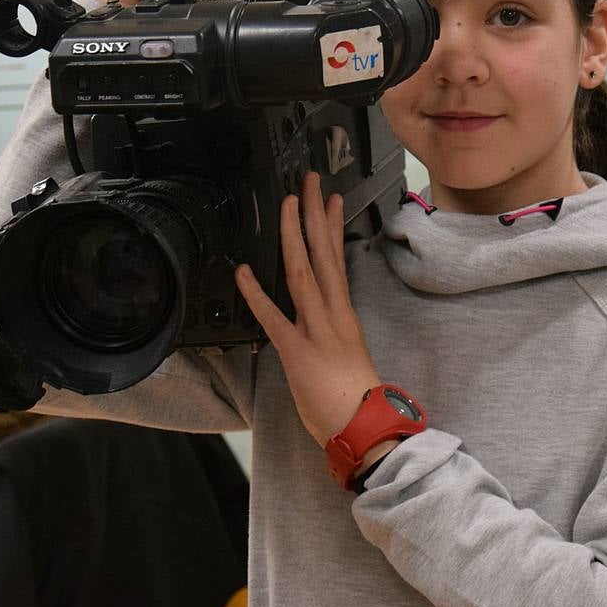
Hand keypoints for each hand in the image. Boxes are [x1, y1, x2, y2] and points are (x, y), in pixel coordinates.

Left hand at [234, 172, 381, 447]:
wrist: (364, 426)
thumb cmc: (355, 398)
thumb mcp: (347, 354)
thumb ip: (331, 331)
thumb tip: (319, 318)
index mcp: (344, 314)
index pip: (337, 260)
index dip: (331, 227)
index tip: (329, 199)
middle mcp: (333, 314)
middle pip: (323, 254)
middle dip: (314, 214)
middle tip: (309, 181)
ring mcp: (316, 330)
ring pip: (303, 272)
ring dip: (294, 235)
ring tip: (289, 204)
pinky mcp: (298, 351)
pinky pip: (273, 317)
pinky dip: (256, 293)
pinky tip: (242, 271)